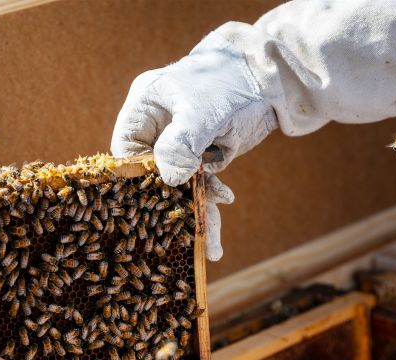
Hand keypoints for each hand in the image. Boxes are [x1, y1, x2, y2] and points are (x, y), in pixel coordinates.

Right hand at [111, 31, 276, 259]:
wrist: (269, 77)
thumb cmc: (229, 81)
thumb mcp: (203, 111)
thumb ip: (182, 143)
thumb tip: (169, 179)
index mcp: (145, 109)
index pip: (126, 153)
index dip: (137, 181)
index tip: (153, 206)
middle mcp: (157, 129)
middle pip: (152, 175)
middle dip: (168, 208)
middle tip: (182, 239)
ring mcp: (181, 144)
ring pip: (178, 186)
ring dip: (193, 214)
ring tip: (209, 247)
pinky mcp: (203, 156)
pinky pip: (199, 186)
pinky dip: (209, 205)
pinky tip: (216, 231)